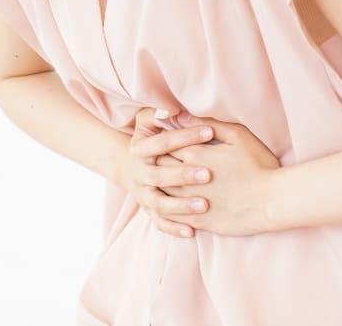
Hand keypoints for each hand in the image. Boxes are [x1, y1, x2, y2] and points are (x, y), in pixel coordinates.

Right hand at [117, 107, 216, 237]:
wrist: (131, 166)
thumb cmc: (152, 138)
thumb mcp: (149, 122)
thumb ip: (160, 114)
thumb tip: (171, 109)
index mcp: (139, 150)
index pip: (161, 142)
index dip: (184, 136)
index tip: (210, 132)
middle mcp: (139, 174)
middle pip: (159, 176)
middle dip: (183, 175)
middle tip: (208, 174)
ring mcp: (144, 195)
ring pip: (160, 204)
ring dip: (181, 205)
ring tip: (204, 204)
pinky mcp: (150, 211)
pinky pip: (160, 223)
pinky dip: (174, 228)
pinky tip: (191, 231)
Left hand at [158, 114, 281, 235]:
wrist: (272, 201)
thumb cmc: (258, 165)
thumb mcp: (239, 136)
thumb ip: (209, 123)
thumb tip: (183, 116)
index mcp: (194, 154)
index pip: (165, 144)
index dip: (163, 141)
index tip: (164, 141)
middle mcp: (186, 178)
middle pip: (159, 167)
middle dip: (156, 161)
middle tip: (156, 159)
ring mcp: (190, 201)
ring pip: (161, 192)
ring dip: (158, 185)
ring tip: (161, 181)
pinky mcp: (198, 220)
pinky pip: (171, 216)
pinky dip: (166, 209)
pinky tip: (169, 205)